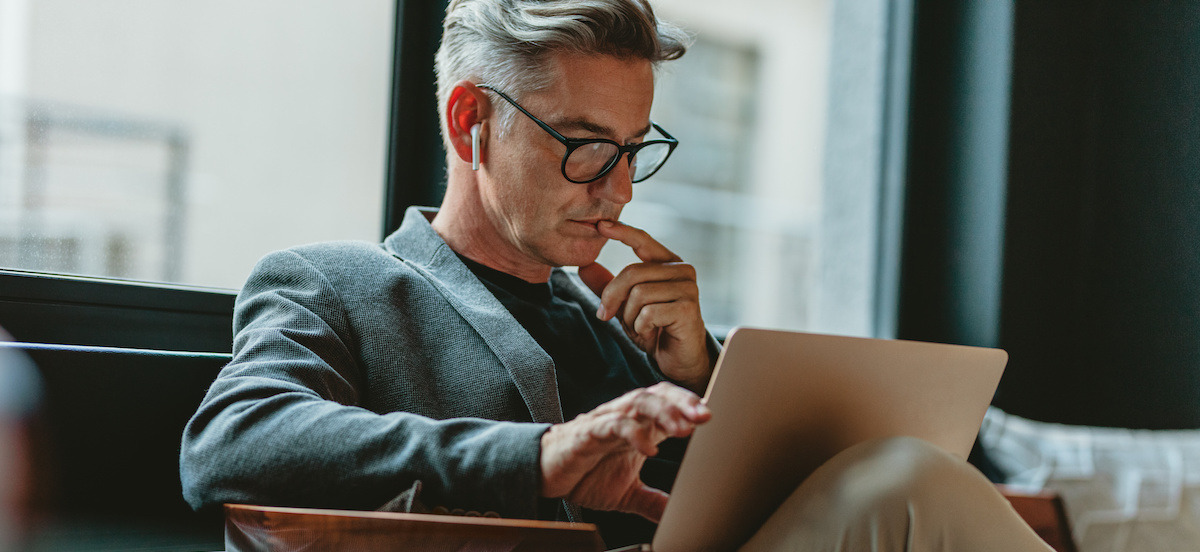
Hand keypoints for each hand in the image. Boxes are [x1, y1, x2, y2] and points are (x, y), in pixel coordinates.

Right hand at [539, 382, 710, 521]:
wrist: (544, 475)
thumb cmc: (585, 474)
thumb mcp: (627, 493)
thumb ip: (654, 501)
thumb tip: (678, 516)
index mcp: (639, 426)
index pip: (669, 404)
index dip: (691, 407)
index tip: (714, 418)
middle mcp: (625, 417)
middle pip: (658, 395)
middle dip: (684, 403)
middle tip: (706, 416)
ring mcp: (606, 421)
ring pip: (638, 402)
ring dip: (664, 411)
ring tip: (684, 427)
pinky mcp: (587, 433)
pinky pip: (612, 424)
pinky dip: (632, 432)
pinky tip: (648, 447)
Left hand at [578, 220, 712, 392]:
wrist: (678, 359)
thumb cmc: (654, 329)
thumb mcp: (624, 305)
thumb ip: (607, 286)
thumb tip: (584, 266)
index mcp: (667, 263)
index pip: (643, 240)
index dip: (622, 231)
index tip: (600, 225)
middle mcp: (682, 270)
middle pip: (632, 272)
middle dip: (612, 297)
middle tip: (605, 316)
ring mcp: (688, 288)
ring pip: (639, 293)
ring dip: (630, 317)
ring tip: (640, 327)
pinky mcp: (688, 307)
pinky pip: (649, 312)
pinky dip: (641, 327)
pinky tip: (652, 333)